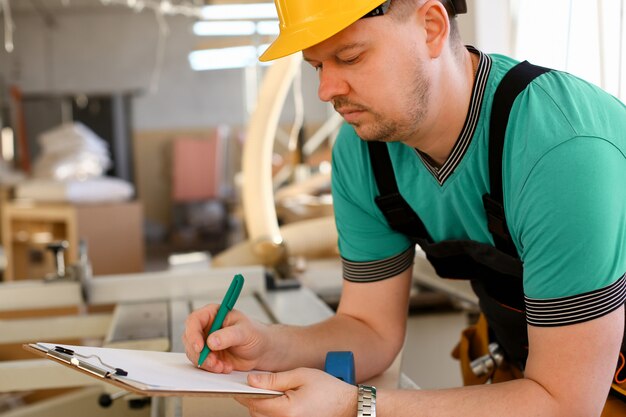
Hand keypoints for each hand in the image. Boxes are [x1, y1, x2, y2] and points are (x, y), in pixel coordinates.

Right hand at [182, 304, 268, 372]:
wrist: (262, 350)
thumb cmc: (255, 334)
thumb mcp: (245, 332)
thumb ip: (229, 335)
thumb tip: (211, 341)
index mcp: (213, 314)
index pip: (194, 320)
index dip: (193, 334)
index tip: (200, 347)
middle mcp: (206, 327)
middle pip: (189, 339)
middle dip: (199, 353)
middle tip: (213, 362)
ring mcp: (206, 342)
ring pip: (194, 353)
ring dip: (206, 363)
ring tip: (222, 366)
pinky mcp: (209, 355)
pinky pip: (202, 363)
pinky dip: (211, 368)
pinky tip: (225, 367)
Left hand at [236, 368, 356, 416]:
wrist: (348, 405)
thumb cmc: (330, 390)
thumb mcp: (301, 375)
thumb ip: (274, 379)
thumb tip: (253, 380)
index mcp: (287, 411)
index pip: (255, 402)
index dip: (244, 392)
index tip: (239, 384)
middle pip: (256, 412)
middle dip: (254, 398)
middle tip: (257, 384)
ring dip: (263, 406)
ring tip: (274, 392)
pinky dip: (272, 411)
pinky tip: (280, 401)